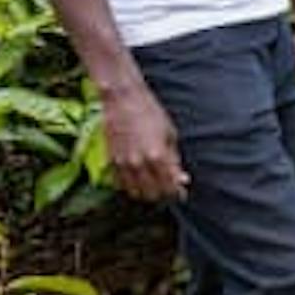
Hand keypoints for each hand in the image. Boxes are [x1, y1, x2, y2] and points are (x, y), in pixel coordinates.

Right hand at [101, 86, 187, 202]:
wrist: (122, 99)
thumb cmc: (150, 113)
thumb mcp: (170, 133)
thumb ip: (175, 159)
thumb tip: (182, 179)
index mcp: (158, 156)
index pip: (170, 187)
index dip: (177, 193)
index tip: (181, 192)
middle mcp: (139, 164)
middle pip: (153, 194)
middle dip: (163, 194)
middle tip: (168, 187)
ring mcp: (123, 164)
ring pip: (135, 192)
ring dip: (146, 192)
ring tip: (154, 184)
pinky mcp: (111, 161)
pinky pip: (121, 184)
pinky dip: (131, 185)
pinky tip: (138, 178)